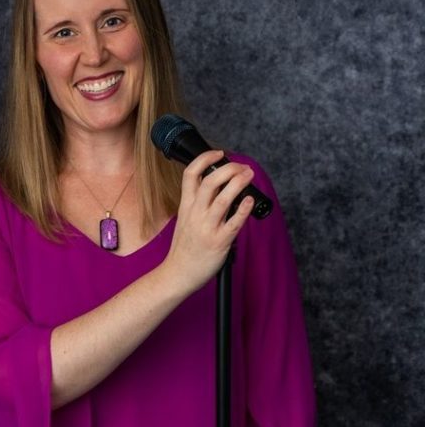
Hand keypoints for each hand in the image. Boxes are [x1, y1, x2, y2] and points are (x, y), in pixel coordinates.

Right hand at [164, 149, 256, 295]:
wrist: (177, 273)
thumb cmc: (184, 248)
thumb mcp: (185, 219)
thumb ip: (199, 203)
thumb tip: (222, 187)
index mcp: (186, 206)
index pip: (191, 174)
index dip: (205, 159)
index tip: (219, 153)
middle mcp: (195, 214)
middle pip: (209, 182)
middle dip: (228, 168)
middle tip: (241, 166)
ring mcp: (207, 228)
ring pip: (222, 199)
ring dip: (238, 183)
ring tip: (249, 175)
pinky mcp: (219, 242)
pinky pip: (233, 223)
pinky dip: (242, 209)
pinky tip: (250, 200)